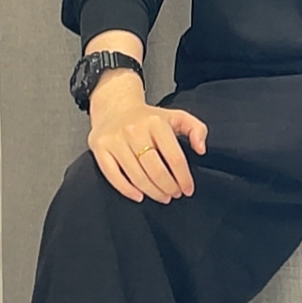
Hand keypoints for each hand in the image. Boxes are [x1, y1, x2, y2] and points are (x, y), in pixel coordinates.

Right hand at [88, 98, 208, 203]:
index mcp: (156, 123)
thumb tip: (201, 149)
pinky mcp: (100, 148)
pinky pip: (113, 175)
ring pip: (137, 176)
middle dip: (168, 187)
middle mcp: (134, 130)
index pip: (174, 157)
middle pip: (155, 169)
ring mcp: (115, 140)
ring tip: (162, 196)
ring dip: (152, 191)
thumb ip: (197, 129)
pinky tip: (139, 196)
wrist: (114, 106)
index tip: (188, 189)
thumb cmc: (148, 118)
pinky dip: (127, 190)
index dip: (183, 177)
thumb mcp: (177, 117)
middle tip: (174, 194)